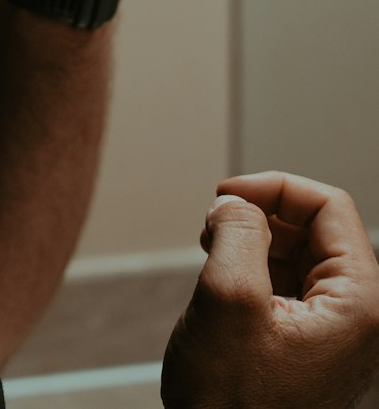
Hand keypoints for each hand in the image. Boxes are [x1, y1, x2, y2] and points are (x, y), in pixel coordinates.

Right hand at [162, 172, 378, 408]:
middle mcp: (360, 317)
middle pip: (317, 227)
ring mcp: (337, 334)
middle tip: (214, 228)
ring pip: (299, 252)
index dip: (273, 188)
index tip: (225, 197)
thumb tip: (237, 203)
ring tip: (214, 256)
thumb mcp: (228, 300)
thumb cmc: (232, 405)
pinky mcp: (311, 346)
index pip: (330, 207)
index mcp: (361, 305)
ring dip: (253, 241)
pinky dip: (253, 269)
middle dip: (260, 216)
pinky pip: (289, 283)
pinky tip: (223, 282)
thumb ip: (238, 233)